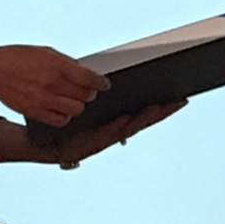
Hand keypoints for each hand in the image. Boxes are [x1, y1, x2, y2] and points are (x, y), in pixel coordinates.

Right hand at [0, 46, 107, 127]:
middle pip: (85, 96)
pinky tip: (62, 109)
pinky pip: (60, 121)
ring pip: (76, 110)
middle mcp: (52, 83)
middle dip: (89, 94)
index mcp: (57, 65)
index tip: (104, 84)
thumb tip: (83, 72)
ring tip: (74, 100)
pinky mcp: (35, 112)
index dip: (101, 83)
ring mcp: (44, 100)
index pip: (89, 78)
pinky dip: (65, 117)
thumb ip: (65, 63)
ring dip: (78, 106)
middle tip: (87, 91)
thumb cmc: (17, 58)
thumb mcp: (44, 52)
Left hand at [44, 102, 183, 167]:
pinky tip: (128, 118)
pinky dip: (119, 127)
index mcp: (116, 121)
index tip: (180, 97)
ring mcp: (106, 138)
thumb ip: (98, 94)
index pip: (143, 112)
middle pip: (144, 120)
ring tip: (161, 106)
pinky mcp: (92, 144)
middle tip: (180, 100)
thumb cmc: (66, 123)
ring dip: (146, 118)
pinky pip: (109, 134)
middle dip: (163, 111)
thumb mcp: (86, 105)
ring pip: (131, 127)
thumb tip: (111, 79)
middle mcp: (115, 131)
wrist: (44, 140)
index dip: (162, 106)